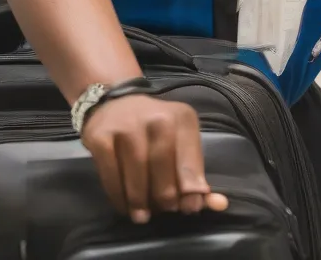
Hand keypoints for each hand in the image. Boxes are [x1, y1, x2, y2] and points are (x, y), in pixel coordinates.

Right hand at [80, 94, 228, 222]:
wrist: (115, 103)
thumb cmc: (154, 129)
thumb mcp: (180, 142)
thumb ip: (195, 174)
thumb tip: (219, 205)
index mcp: (182, 117)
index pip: (189, 161)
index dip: (190, 189)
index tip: (188, 208)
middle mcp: (156, 117)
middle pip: (163, 167)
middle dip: (164, 196)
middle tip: (162, 212)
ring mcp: (127, 126)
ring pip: (137, 173)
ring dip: (140, 201)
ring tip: (142, 215)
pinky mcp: (101, 136)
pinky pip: (111, 175)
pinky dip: (118, 196)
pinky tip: (124, 204)